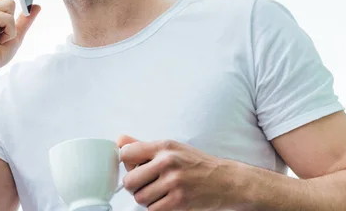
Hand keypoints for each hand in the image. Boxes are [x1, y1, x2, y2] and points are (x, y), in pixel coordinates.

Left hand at [117, 135, 241, 210]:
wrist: (227, 180)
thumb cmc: (197, 163)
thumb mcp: (172, 148)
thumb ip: (143, 146)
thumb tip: (119, 140)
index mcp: (163, 146)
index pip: (126, 154)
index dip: (126, 164)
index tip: (133, 168)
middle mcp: (167, 161)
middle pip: (129, 180)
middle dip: (134, 186)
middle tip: (145, 184)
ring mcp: (174, 182)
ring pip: (140, 198)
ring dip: (146, 199)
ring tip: (159, 193)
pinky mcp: (180, 201)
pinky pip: (153, 210)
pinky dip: (157, 208)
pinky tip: (167, 201)